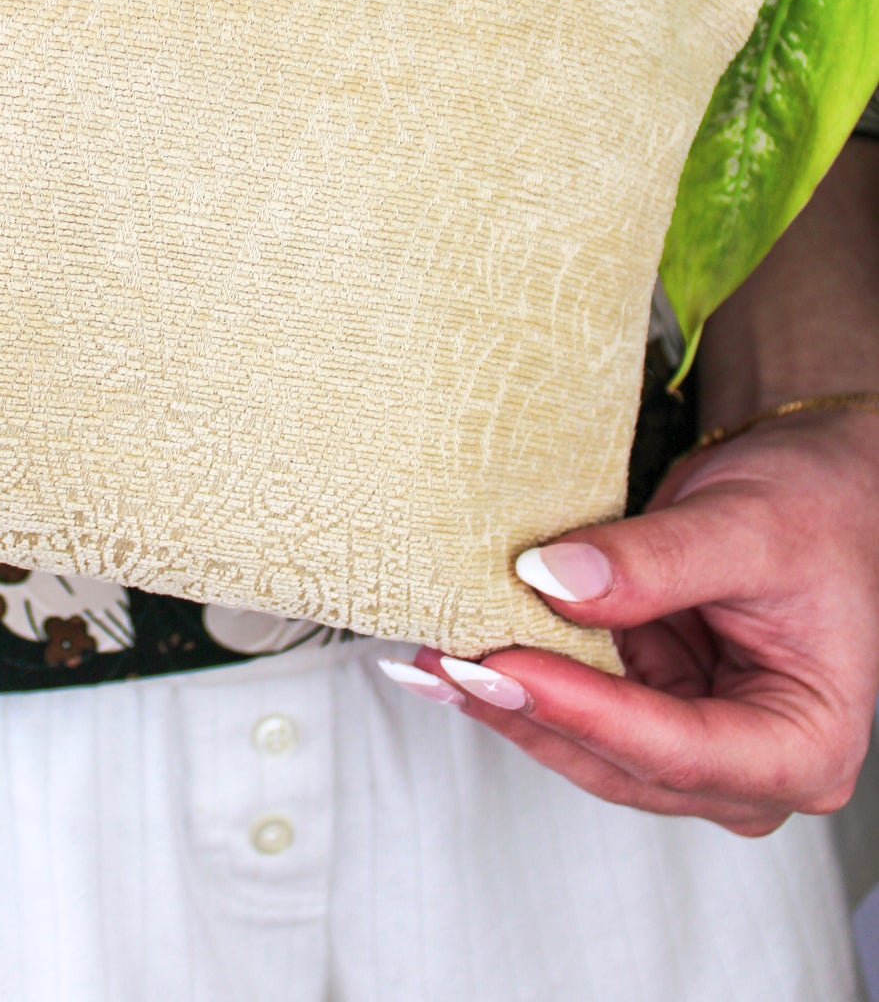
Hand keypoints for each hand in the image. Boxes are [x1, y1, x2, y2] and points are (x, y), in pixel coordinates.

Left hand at [385, 135, 878, 834]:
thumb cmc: (818, 509)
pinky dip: (511, 677)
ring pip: (583, 742)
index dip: (584, 711)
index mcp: (804, 744)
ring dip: (504, 699)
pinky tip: (452, 651)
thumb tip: (551, 579)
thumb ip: (655, 560)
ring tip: (430, 653)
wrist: (820, 486)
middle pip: (620, 760)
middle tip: (447, 658)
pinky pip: (571, 703)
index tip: (505, 665)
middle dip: (527, 709)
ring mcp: (692, 739)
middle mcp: (747, 764)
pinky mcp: (648, 704)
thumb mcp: (744, 525)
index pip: (679, 749)